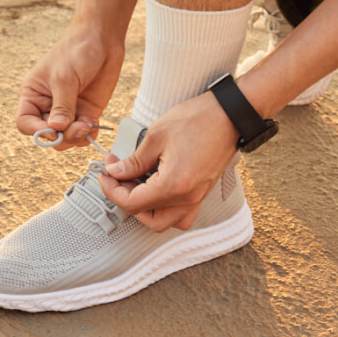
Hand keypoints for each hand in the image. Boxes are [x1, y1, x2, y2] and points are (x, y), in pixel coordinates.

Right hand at [16, 24, 124, 149]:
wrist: (101, 40)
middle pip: (48, 134)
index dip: (37, 131)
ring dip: (76, 137)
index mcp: (33, 95)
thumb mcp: (64, 78)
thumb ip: (62, 106)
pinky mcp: (86, 112)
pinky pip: (83, 133)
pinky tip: (94, 124)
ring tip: (87, 125)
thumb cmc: (76, 51)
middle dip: (61, 136)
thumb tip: (57, 128)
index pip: (25, 122)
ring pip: (66, 137)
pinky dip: (89, 134)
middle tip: (77, 128)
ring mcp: (68, 111)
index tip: (53, 130)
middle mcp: (48, 106)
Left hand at [99, 92, 238, 231]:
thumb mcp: (156, 136)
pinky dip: (164, 208)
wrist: (230, 115)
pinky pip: (181, 214)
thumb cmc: (199, 119)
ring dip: (146, 209)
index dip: (112, 190)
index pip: (133, 203)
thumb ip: (134, 161)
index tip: (106, 174)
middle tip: (119, 179)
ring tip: (137, 184)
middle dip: (127, 201)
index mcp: (173, 185)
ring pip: (165, 221)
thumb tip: (116, 172)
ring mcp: (197, 198)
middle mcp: (187, 198)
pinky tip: (156, 188)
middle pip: (147, 218)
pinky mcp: (202, 193)